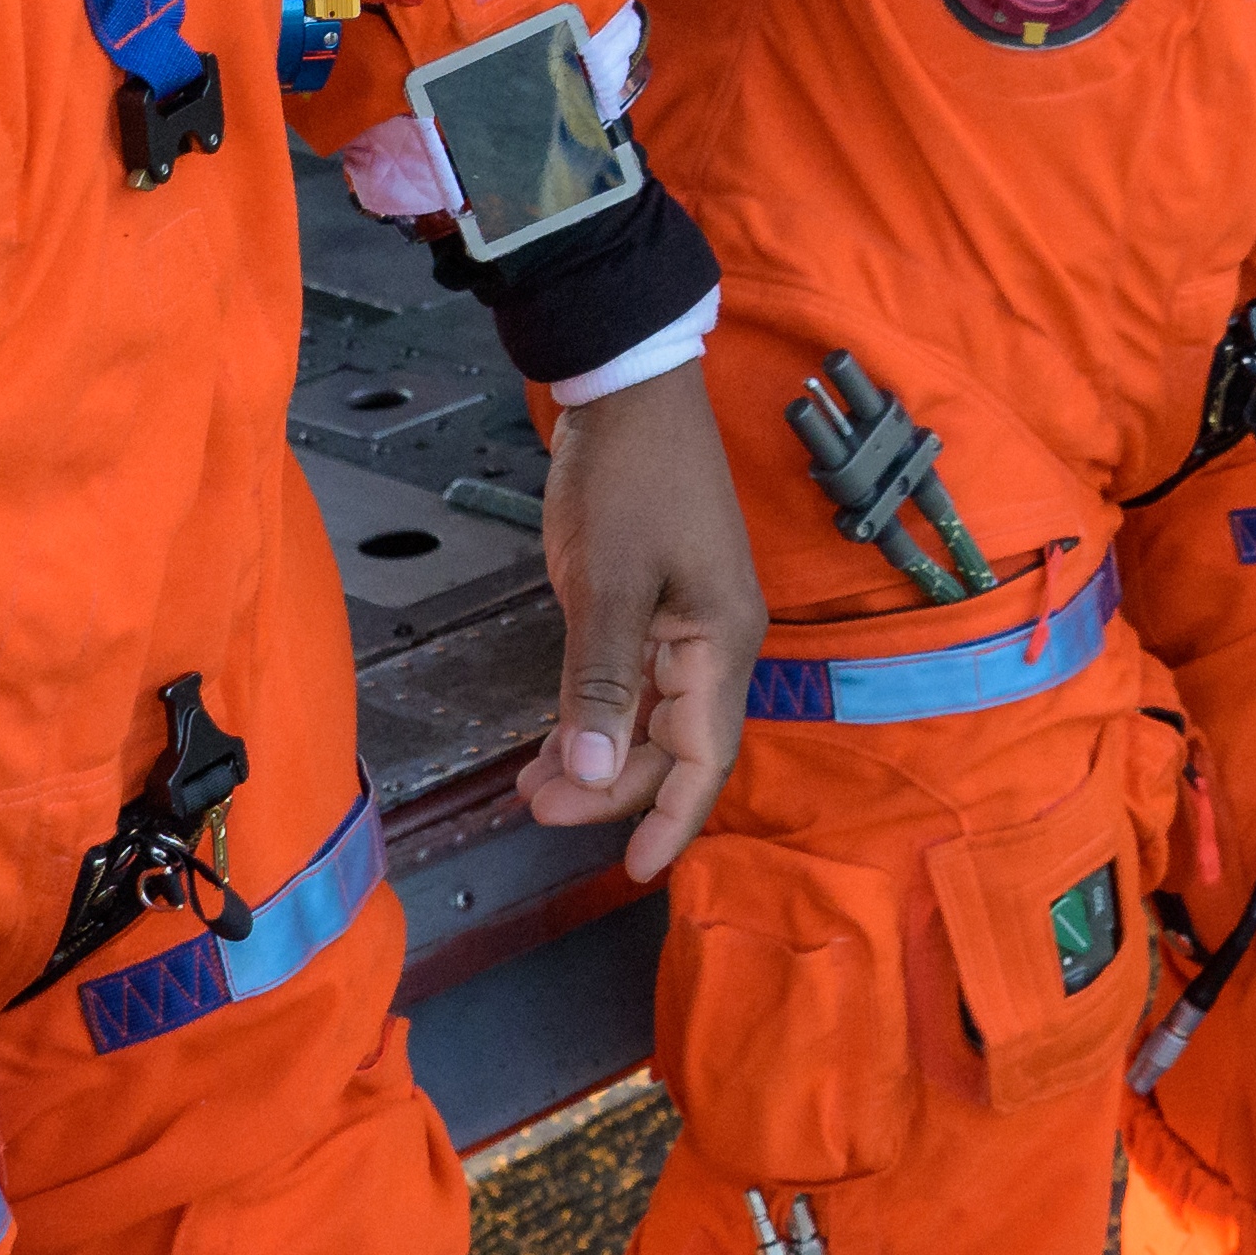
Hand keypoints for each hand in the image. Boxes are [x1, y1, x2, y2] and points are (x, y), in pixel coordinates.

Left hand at [520, 364, 760, 881]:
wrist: (630, 385)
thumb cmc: (627, 477)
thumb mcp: (606, 583)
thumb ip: (601, 684)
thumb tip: (596, 773)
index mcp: (721, 642)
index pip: (704, 758)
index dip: (670, 819)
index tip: (635, 870)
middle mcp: (718, 640)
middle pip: (676, 745)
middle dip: (612, 787)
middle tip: (537, 807)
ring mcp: (692, 619)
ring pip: (653, 715)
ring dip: (600, 752)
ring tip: (534, 784)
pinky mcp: (662, 599)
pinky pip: (638, 678)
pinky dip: (599, 711)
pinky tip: (558, 732)